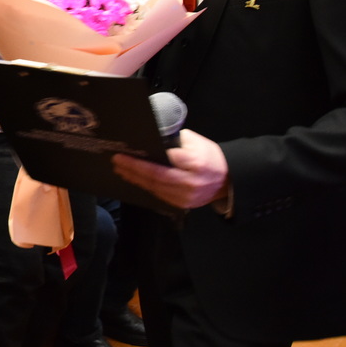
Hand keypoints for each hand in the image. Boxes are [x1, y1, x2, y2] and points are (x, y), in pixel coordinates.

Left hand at [111, 129, 230, 209]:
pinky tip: (135, 180)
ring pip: (155, 188)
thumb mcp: (196, 142)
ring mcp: (186, 197)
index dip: (141, 160)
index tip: (124, 154)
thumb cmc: (210, 156)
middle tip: (117, 161)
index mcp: (194, 163)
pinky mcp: (182, 204)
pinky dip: (145, 187)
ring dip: (135, 179)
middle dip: (133, 169)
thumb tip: (153, 142)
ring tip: (121, 170)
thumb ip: (175, 142)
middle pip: (155, 177)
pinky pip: (159, 196)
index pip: (163, 161)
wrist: (228, 179)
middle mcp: (189, 182)